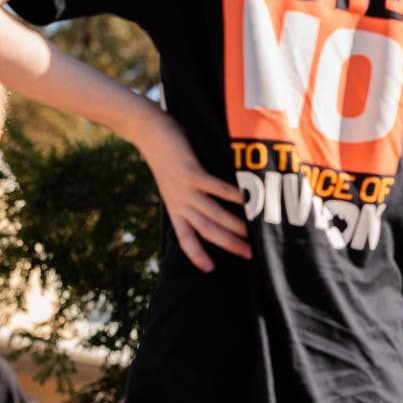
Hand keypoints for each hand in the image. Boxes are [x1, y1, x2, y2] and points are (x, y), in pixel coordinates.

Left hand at [124, 109, 250, 271]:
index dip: (197, 255)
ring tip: (255, 233)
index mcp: (175, 208)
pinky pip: (215, 189)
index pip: (186, 239)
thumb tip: (216, 202)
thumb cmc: (169, 155)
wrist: (148, 132)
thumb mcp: (176, 181)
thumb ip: (192, 193)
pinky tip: (249, 199)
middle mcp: (180, 203)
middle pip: (206, 231)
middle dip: (229, 244)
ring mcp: (185, 189)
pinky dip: (233, 195)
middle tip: (251, 254)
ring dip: (235, 225)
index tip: (210, 269)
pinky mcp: (190, 173)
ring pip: (212, 214)